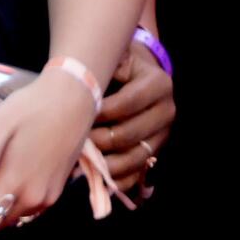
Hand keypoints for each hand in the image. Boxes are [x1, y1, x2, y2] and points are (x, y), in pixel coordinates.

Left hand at [0, 64, 97, 239]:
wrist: (72, 99)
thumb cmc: (32, 107)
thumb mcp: (1, 121)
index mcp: (13, 184)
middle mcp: (32, 197)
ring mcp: (47, 195)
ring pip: (14, 219)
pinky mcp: (57, 189)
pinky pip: (29, 210)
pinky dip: (13, 207)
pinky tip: (5, 188)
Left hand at [89, 41, 173, 195]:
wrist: (137, 78)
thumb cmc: (119, 69)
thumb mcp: (116, 59)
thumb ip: (103, 70)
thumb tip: (80, 90)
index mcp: (158, 84)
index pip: (127, 103)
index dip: (100, 113)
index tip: (76, 115)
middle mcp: (167, 111)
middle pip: (128, 135)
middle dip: (97, 140)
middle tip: (73, 140)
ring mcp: (162, 136)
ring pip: (132, 159)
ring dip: (103, 163)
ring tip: (79, 160)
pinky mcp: (154, 155)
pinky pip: (135, 176)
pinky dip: (113, 179)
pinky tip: (94, 175)